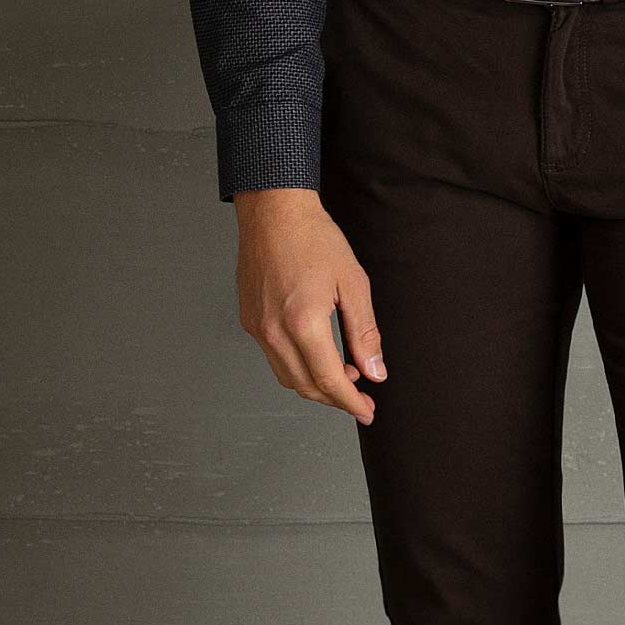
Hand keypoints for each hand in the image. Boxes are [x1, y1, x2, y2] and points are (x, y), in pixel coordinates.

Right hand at [231, 189, 386, 421]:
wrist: (274, 213)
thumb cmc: (313, 238)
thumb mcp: (353, 284)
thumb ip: (364, 333)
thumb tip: (375, 369)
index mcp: (302, 323)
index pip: (329, 381)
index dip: (350, 402)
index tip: (366, 411)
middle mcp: (273, 331)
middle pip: (305, 386)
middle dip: (335, 398)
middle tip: (360, 395)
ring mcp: (257, 327)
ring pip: (287, 376)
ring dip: (315, 384)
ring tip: (342, 371)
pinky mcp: (250, 320)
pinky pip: (274, 357)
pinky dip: (297, 365)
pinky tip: (317, 352)